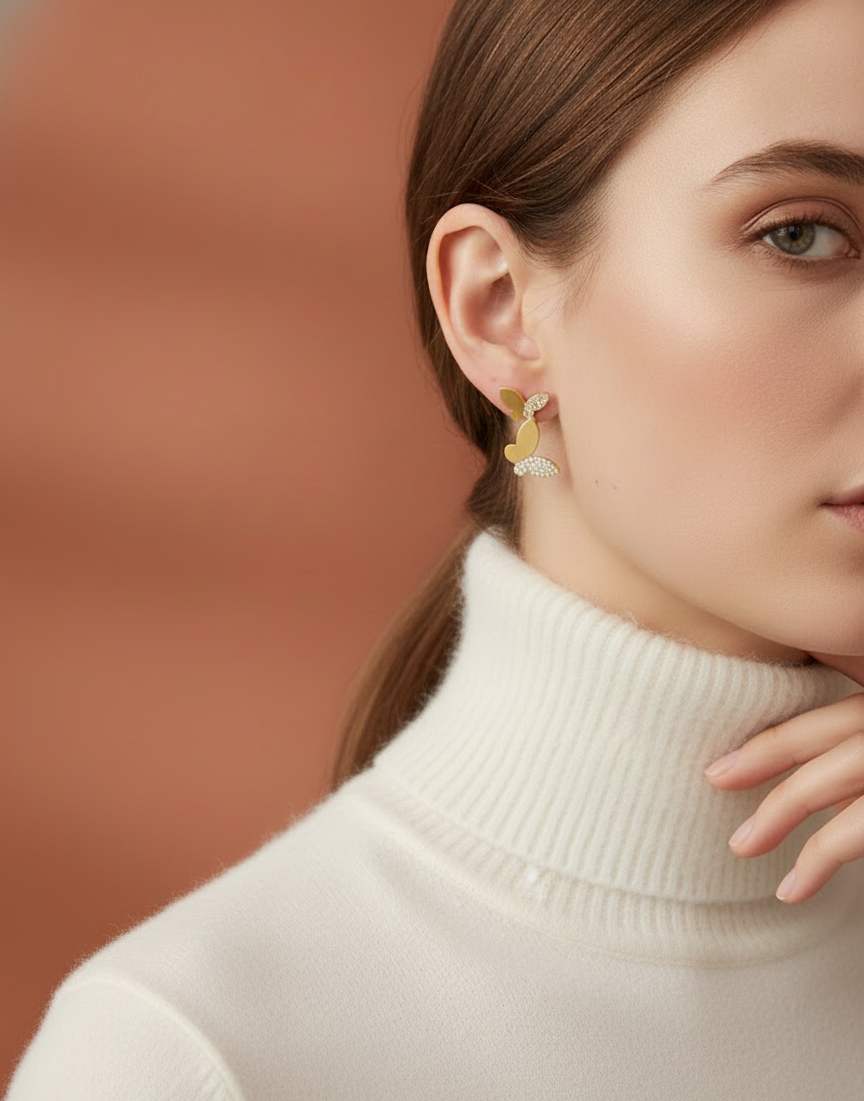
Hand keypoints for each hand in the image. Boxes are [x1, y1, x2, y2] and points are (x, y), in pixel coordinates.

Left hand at [704, 651, 863, 903]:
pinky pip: (856, 829)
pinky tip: (789, 889)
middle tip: (713, 778)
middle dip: (765, 754)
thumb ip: (849, 745)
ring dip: (779, 812)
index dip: (776, 731)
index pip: (830, 710)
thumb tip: (809, 775)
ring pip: (833, 776)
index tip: (725, 757)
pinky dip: (819, 862)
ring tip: (739, 847)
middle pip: (829, 730)